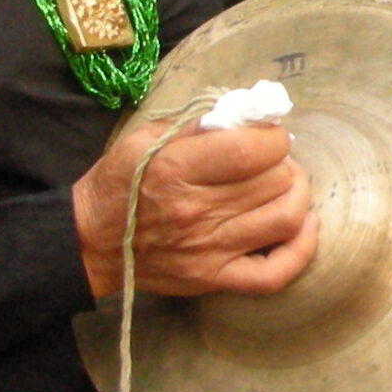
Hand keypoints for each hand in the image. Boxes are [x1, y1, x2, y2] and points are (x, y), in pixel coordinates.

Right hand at [72, 118, 315, 300]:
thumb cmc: (120, 183)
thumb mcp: (146, 138)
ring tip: (285, 183)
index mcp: (177, 169)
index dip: (273, 136)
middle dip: (282, 162)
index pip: (254, 150)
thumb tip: (249, 111)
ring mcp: (209, 250)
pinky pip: (274, 272)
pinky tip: (302, 224)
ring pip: (284, 219)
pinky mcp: (214, 279)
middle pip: (275, 181)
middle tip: (270, 159)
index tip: (266, 135)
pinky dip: (301, 249)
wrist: (90, 242)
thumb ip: (197, 122)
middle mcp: (196, 211)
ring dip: (296, 194)